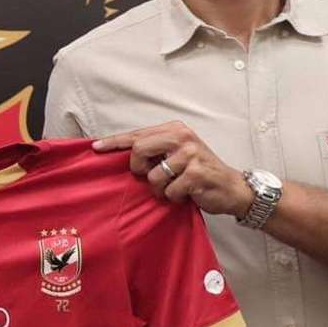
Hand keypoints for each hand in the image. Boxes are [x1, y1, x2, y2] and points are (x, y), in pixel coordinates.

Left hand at [93, 121, 250, 215]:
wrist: (232, 187)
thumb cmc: (199, 173)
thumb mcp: (177, 155)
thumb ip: (155, 150)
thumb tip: (123, 155)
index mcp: (174, 129)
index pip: (138, 134)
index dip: (115, 142)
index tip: (96, 147)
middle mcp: (182, 137)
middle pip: (139, 150)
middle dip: (138, 168)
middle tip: (149, 176)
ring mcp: (190, 154)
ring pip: (153, 176)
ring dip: (160, 189)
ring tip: (174, 188)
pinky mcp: (196, 174)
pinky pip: (169, 191)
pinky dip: (174, 197)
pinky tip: (186, 193)